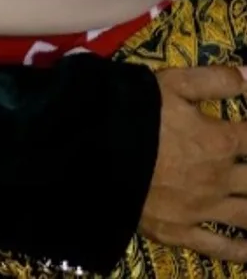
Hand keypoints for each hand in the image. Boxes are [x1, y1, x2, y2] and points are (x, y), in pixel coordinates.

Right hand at [139, 65, 246, 262]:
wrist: (98, 150)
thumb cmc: (136, 111)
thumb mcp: (175, 83)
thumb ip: (217, 80)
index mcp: (219, 141)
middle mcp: (219, 178)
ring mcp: (203, 209)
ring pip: (246, 216)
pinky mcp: (182, 232)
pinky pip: (218, 247)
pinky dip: (239, 251)